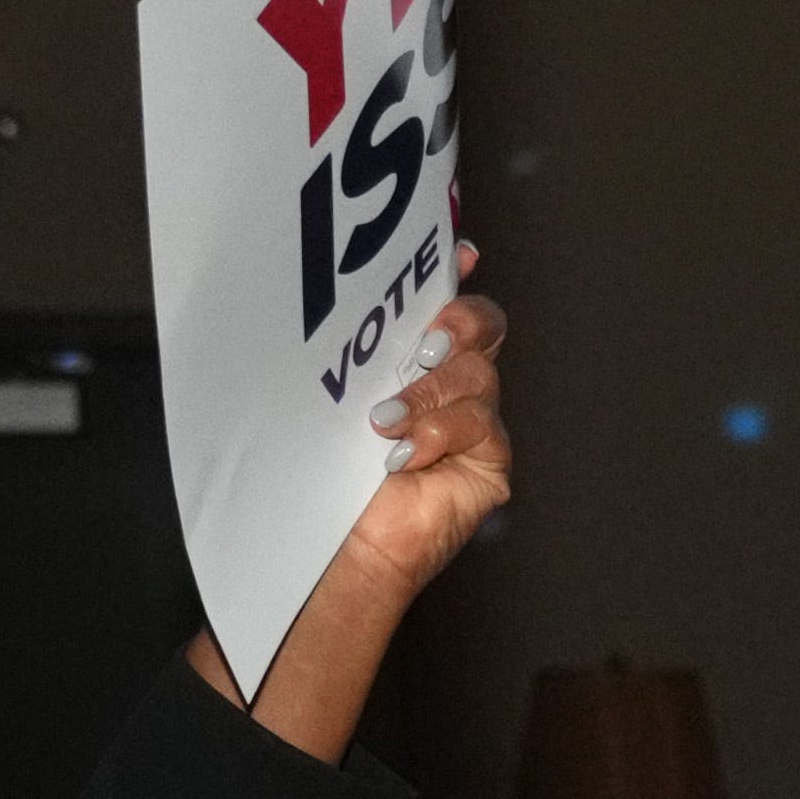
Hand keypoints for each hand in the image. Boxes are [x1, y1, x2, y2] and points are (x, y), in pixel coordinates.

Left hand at [221, 267, 507, 757]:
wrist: (329, 548)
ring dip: (428, 391)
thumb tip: (312, 292)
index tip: (452, 250)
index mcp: (407, 360)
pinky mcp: (487, 463)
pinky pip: (482, 425)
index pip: (443, 298)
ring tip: (382, 421)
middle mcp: (446, 385)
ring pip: (477, 373)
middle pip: (481, 323)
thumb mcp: (318, 393)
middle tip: (422, 339)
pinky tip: (402, 453)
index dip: (453, 269)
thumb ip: (335, 345)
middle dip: (457, 320)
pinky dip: (439, 432)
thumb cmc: (313, 477)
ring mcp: (470, 423)